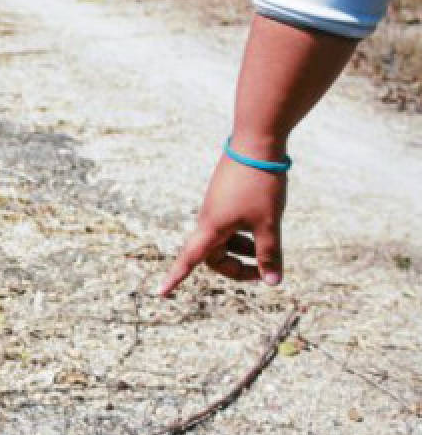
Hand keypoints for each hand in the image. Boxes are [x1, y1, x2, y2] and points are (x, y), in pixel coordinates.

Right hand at [158, 156, 286, 296]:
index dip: (175, 278)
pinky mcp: (224, 197)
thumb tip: (273, 282)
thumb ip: (270, 254)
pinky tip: (266, 223)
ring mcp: (216, 208)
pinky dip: (245, 233)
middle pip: (212, 256)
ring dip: (244, 250)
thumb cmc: (260, 184)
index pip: (188, 261)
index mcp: (211, 228)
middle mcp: (207, 220)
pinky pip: (230, 224)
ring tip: (269, 248)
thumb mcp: (269, 223)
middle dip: (236, 268)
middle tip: (264, 272)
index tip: (160, 293)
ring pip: (224, 240)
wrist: (256, 142)